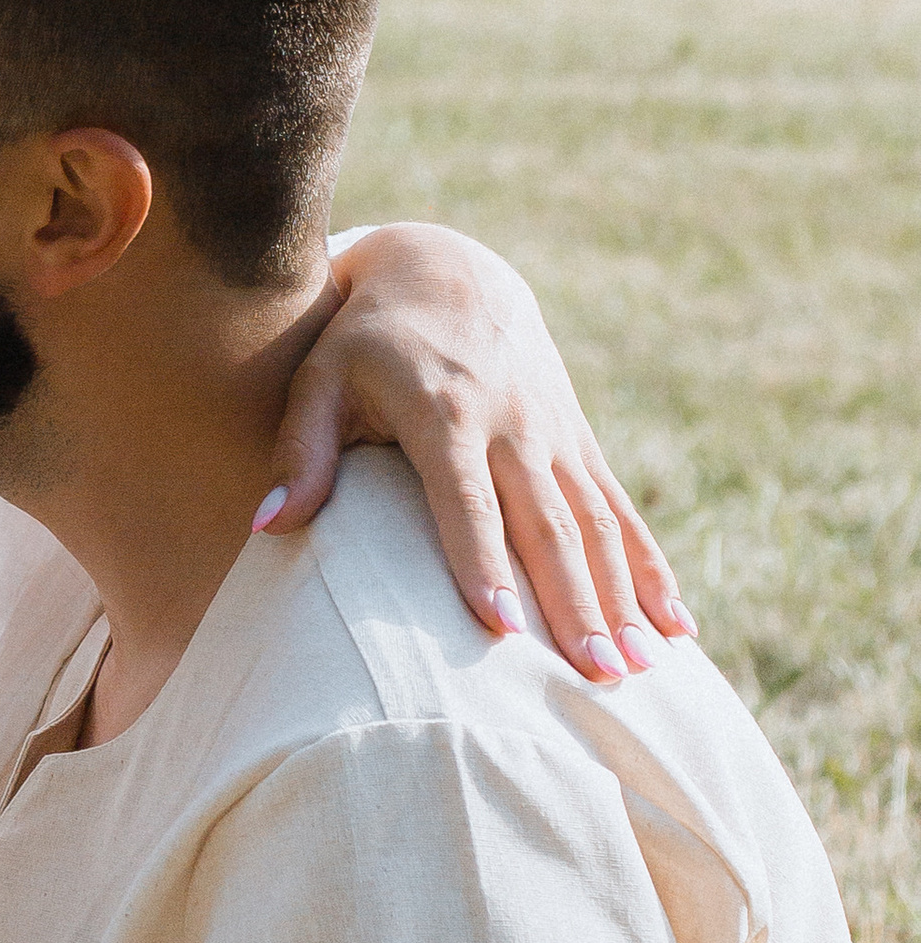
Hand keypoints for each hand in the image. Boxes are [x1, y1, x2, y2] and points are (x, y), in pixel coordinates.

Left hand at [261, 222, 690, 682]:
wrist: (447, 268)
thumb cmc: (363, 339)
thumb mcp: (319, 379)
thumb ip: (298, 452)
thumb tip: (267, 525)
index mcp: (445, 412)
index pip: (466, 499)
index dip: (482, 562)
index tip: (501, 627)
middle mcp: (513, 423)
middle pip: (548, 525)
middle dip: (574, 603)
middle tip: (594, 674)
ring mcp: (555, 432)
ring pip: (596, 525)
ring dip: (621, 599)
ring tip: (639, 668)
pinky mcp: (579, 439)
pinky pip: (620, 512)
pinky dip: (649, 569)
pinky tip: (676, 627)